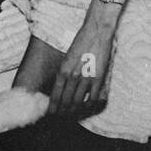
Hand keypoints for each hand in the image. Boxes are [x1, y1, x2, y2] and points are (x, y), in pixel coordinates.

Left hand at [49, 2, 119, 116]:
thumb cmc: (81, 40)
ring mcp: (86, 78)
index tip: (51, 114)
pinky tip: (87, 109)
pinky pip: (93, 99)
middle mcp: (73, 76)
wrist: (96, 31)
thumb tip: (61, 87)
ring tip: (72, 116)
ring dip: (74, 112)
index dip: (53, 108)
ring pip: (78, 103)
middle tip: (61, 119)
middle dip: (62, 113)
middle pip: (66, 102)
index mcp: (63, 70)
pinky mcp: (99, 78)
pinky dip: (89, 106)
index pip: (55, 96)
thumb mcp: (67, 56)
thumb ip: (64, 72)